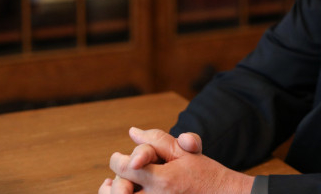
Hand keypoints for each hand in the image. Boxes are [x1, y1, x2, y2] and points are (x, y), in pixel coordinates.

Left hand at [98, 127, 253, 193]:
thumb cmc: (205, 175)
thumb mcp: (185, 152)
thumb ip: (157, 140)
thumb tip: (132, 132)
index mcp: (161, 180)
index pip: (125, 168)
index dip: (118, 160)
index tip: (119, 157)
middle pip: (120, 191)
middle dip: (116, 181)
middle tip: (117, 176)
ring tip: (115, 187)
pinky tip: (131, 193)